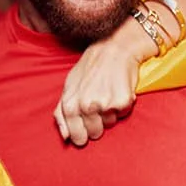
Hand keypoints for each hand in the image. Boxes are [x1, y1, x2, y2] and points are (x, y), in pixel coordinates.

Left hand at [54, 20, 150, 146]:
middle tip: (99, 106)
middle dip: (98, 124)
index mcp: (70, 104)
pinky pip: (123, 114)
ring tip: (108, 93)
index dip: (81, 137)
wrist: (114, 48)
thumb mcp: (69, 85)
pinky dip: (123, 105)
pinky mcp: (122, 102)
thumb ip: (61, 112)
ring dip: (110, 113)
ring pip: (110, 124)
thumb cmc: (90, 67)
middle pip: (95, 133)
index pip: (75, 135)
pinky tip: (118, 90)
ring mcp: (105, 105)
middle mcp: (86, 106)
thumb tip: (64, 136)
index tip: (85, 135)